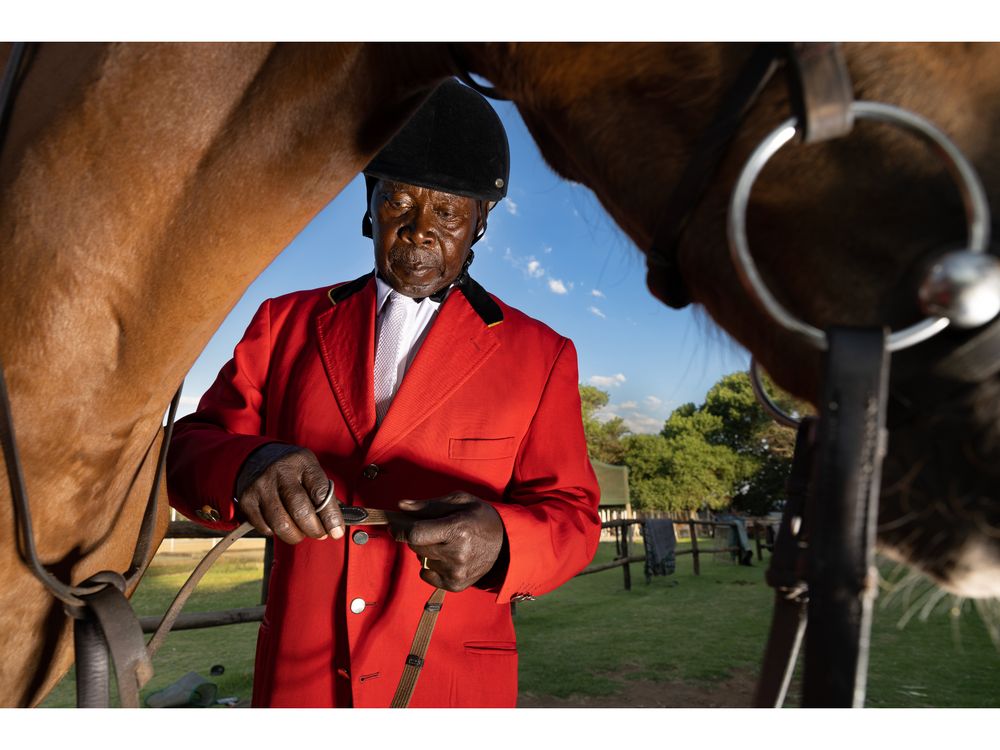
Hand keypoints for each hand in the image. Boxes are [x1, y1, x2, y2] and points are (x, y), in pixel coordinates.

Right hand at [236, 448, 343, 543]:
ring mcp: (261, 485)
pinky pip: (264, 527)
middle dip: (314, 529)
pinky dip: (275, 532)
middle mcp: (281, 471)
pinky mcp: (247, 499)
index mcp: (303, 462)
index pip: (320, 493)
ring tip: (300, 531)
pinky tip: (281, 523)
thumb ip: (323, 494)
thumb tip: (335, 525)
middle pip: (300, 510)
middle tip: (319, 534)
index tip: (337, 531)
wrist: (256, 458)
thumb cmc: (292, 470)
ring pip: (281, 523)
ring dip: (295, 535)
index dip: (331, 516)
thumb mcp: (310, 470)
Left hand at [390, 492, 504, 591]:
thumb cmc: (481, 517)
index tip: (395, 524)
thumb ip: (429, 505)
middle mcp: (456, 554)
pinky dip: (431, 565)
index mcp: (457, 530)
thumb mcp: (460, 501)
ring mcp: (456, 572)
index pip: (416, 534)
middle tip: (428, 528)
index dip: (400, 529)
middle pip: (416, 547)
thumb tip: (402, 506)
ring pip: (421, 559)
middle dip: (415, 536)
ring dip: (426, 550)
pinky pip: (427, 575)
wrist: (507, 544)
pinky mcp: (455, 585)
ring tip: (445, 542)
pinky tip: (447, 557)